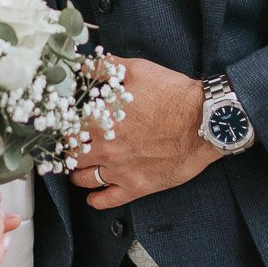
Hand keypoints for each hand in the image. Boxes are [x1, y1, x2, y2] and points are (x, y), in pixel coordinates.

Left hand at [70, 57, 214, 210]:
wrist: (205, 121)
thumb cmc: (173, 95)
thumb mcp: (137, 70)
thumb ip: (106, 67)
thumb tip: (85, 65)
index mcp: (101, 120)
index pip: (66, 128)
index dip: (62, 126)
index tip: (62, 125)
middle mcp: (105, 148)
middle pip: (69, 156)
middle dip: (67, 150)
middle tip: (69, 147)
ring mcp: (120, 170)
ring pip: (83, 179)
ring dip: (76, 174)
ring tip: (77, 169)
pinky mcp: (137, 187)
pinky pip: (107, 200)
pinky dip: (95, 200)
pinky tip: (92, 196)